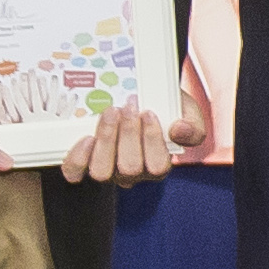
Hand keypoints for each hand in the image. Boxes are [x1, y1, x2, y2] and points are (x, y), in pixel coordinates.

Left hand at [58, 70, 212, 184]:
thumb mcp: (187, 111)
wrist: (139, 96)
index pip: (157, 167)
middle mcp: (132, 173)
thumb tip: (180, 131)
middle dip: (128, 134)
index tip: (148, 112)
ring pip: (102, 171)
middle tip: (128, 107)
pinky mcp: (83, 162)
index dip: (151, 140)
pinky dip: (78, 156)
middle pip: (129, 169)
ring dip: (106, 140)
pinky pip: (74, 171)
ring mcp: (106, 169)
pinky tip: (86, 137)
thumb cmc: (163, 107)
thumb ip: (194, 126)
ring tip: (111, 113)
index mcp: (157, 165)